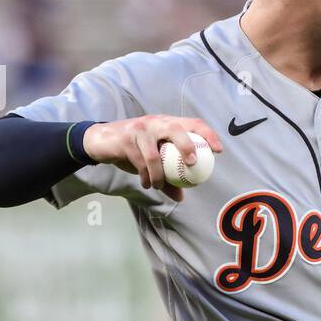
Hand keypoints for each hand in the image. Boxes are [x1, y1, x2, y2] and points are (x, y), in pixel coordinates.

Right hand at [83, 115, 223, 200]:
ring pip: (154, 154)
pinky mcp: (126, 140)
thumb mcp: (151, 160)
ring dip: (159, 175)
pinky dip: (146, 176)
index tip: (218, 150)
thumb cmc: (133, 149)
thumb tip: (182, 198)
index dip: (208, 134)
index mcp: (168, 123)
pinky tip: (147, 184)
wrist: (101, 141)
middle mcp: (155, 122)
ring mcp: (140, 129)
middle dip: (186, 145)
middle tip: (191, 163)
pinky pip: (140, 162)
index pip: (193, 123)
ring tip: (159, 186)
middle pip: (176, 129)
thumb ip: (167, 177)